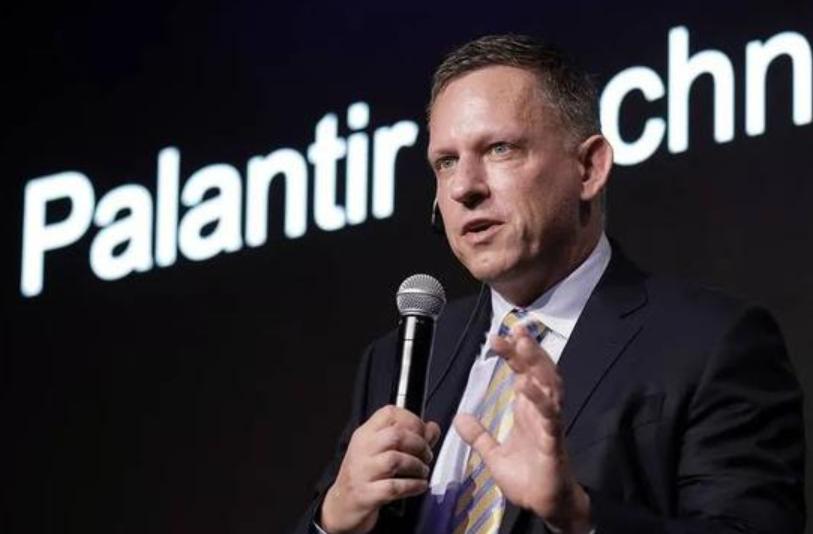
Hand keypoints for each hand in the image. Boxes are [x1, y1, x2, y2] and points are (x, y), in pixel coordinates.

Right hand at [320, 405, 440, 533]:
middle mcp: (362, 449)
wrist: (341, 506)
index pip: (389, 413)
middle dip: (419, 444)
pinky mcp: (366, 494)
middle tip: (427, 454)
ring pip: (395, 460)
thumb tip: (432, 428)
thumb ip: (409, 438)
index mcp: (365, 434)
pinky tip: (419, 486)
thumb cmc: (364, 475)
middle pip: (396, 435)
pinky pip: (394, 486)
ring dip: (417, 465)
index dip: (412, 419)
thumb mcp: (381, 451)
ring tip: (423, 471)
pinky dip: (412, 486)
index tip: (423, 431)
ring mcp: (362, 472)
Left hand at [454, 326, 590, 532]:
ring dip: (538, 364)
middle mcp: (541, 411)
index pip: (522, 373)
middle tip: (515, 330)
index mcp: (528, 410)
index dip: (512, 354)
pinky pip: (550, 415)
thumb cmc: (528, 478)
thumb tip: (460, 418)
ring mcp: (549, 423)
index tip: (496, 338)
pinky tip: (527, 386)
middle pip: (538, 371)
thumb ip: (479, 435)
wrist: (545, 505)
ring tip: (525, 344)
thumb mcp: (493, 454)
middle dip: (528, 349)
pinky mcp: (553, 440)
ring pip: (549, 385)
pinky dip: (539, 399)